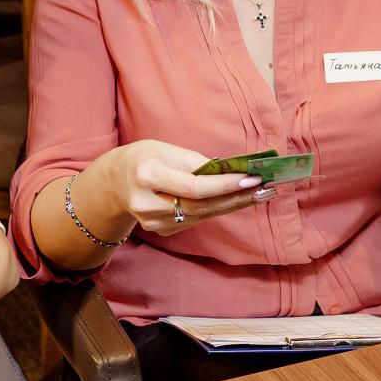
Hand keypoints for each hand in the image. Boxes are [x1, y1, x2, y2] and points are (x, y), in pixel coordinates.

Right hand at [103, 140, 273, 235]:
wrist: (115, 183)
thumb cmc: (144, 158)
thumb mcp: (165, 149)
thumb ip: (196, 162)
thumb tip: (231, 171)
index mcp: (146, 176)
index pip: (193, 187)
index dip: (224, 185)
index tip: (252, 178)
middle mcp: (146, 203)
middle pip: (201, 206)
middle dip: (237, 198)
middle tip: (266, 189)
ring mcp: (152, 222)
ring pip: (201, 216)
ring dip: (233, 205)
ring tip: (261, 194)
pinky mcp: (160, 231)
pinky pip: (195, 220)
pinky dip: (217, 209)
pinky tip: (237, 200)